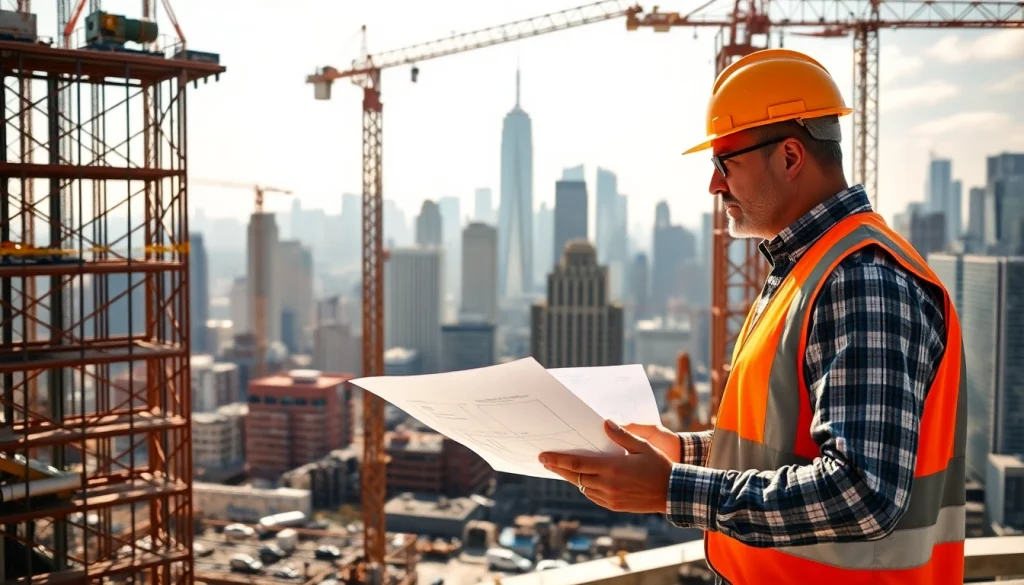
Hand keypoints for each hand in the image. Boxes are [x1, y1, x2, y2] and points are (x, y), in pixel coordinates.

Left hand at [538, 420, 673, 513]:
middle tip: (544, 461)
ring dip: (570, 478)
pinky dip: (584, 487)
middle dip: (558, 468)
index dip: (558, 460)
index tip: (544, 456)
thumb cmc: (660, 466)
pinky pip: (592, 496)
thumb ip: (622, 436)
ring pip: (582, 487)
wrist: (674, 493)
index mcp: (612, 467)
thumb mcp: (643, 446)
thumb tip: (605, 423)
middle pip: (574, 476)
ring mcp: (610, 497)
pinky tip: (582, 480)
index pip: (577, 463)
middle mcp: (607, 484)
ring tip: (561, 469)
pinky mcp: (614, 505)